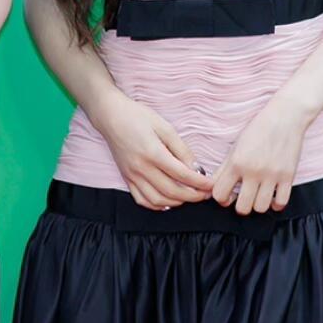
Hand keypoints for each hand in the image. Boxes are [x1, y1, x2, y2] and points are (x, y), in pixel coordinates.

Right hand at [101, 96, 213, 212]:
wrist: (111, 117)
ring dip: (176, 202)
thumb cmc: (138, 117)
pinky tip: (168, 201)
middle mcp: (141, 168)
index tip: (212, 185)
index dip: (200, 183)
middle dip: (192, 196)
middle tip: (205, 194)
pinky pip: (142, 200)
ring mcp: (132, 176)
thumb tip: (196, 168)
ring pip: (157, 200)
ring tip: (189, 197)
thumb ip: (181, 149)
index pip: (182, 175)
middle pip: (172, 191)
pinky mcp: (126, 179)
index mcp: (153, 153)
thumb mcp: (165, 127)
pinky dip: (157, 205)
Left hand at [218, 94, 314, 215]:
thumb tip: (213, 187)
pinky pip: (281, 203)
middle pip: (242, 208)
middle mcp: (253, 171)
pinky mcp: (288, 176)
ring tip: (259, 196)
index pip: (220, 194)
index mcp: (236, 163)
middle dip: (241, 206)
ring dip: (258, 205)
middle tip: (244, 197)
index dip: (222, 199)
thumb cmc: (259, 129)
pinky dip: (276, 204)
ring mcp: (272, 175)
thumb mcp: (236, 146)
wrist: (286, 116)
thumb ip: (224, 168)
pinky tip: (273, 196)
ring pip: (260, 208)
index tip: (228, 196)